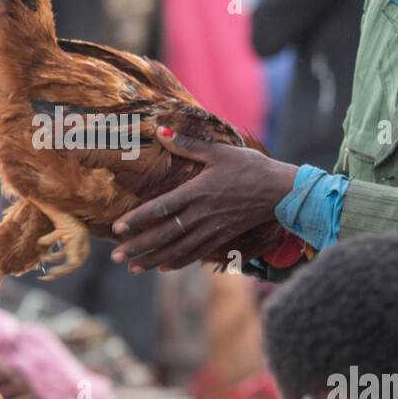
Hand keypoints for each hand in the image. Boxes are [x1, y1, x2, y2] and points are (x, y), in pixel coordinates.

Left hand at [109, 126, 298, 271]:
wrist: (282, 191)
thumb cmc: (251, 167)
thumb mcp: (219, 151)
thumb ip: (188, 145)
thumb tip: (160, 130)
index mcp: (198, 192)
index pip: (161, 208)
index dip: (137, 219)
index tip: (117, 228)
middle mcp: (202, 215)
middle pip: (164, 235)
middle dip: (138, 247)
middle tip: (116, 257)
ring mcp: (212, 229)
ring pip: (178, 249)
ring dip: (153, 259)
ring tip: (132, 268)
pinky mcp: (222, 237)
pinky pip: (196, 253)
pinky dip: (178, 261)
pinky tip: (163, 268)